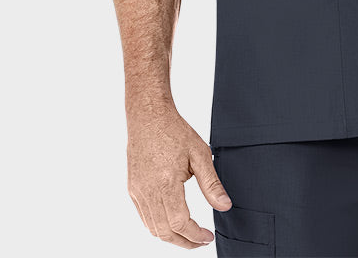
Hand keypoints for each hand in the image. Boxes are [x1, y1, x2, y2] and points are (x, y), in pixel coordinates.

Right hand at [126, 106, 232, 247]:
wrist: (148, 116)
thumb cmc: (174, 130)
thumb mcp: (200, 154)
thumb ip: (212, 184)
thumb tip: (224, 206)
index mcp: (166, 183)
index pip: (180, 223)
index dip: (194, 235)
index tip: (207, 237)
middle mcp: (148, 191)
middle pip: (164, 232)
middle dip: (184, 242)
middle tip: (200, 240)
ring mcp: (138, 191)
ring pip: (152, 228)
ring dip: (171, 236)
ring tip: (188, 234)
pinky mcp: (133, 188)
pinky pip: (144, 217)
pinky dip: (158, 226)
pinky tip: (171, 221)